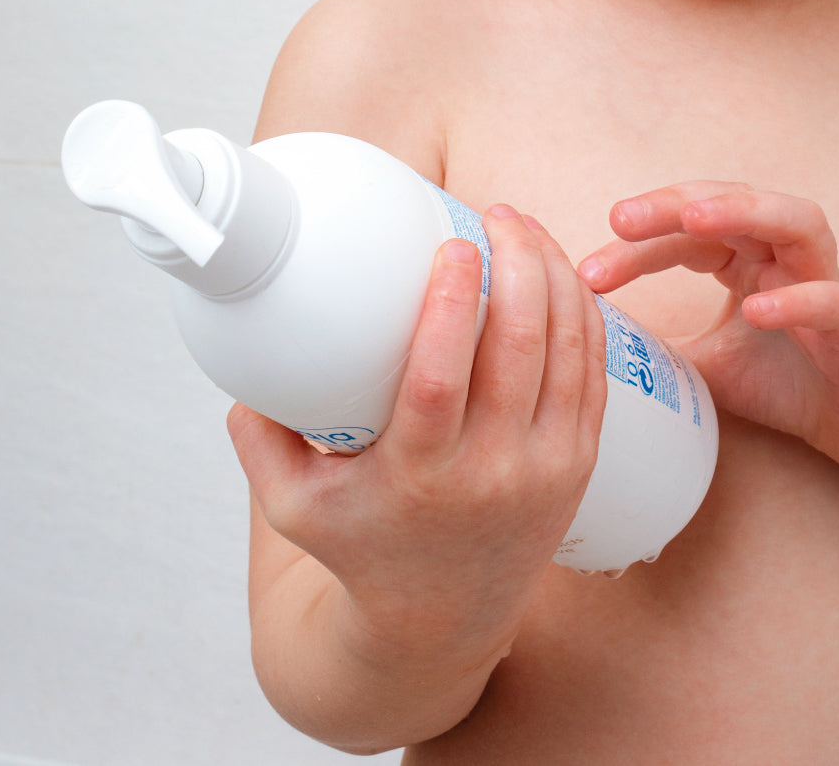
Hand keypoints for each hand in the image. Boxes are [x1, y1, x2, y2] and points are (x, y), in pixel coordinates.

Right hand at [229, 206, 606, 659]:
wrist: (441, 623)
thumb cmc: (361, 550)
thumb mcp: (291, 505)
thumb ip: (258, 435)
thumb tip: (245, 356)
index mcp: (420, 476)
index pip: (441, 378)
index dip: (451, 303)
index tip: (452, 242)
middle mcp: (492, 472)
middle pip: (519, 349)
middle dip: (518, 265)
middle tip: (496, 215)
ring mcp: (545, 469)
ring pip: (568, 351)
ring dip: (556, 276)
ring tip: (526, 228)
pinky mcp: (578, 464)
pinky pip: (593, 374)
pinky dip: (584, 316)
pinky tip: (561, 274)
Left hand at [579, 182, 838, 488]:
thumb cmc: (783, 383)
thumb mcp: (700, 364)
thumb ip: (652, 345)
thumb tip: (580, 339)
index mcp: (742, 256)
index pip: (682, 233)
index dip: (633, 247)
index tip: (586, 273)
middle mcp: (781, 253)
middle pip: (728, 204)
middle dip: (672, 206)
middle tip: (620, 218)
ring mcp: (822, 279)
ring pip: (793, 220)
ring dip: (742, 212)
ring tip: (693, 220)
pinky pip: (828, 298)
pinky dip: (793, 299)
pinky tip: (754, 308)